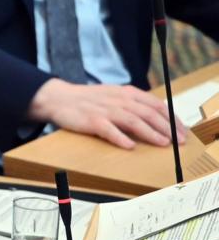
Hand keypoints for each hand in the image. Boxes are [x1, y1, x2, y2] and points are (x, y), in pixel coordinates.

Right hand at [28, 78, 187, 148]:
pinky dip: (120, 138)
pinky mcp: (91, 120)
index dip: (171, 118)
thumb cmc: (88, 100)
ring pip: (133, 121)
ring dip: (151, 133)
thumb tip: (156, 118)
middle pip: (148, 113)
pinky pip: (109, 130)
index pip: (155, 104)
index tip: (182, 131)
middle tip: (179, 141)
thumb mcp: (113, 95)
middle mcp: (118, 99)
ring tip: (163, 144)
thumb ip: (133, 103)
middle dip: (167, 128)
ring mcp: (105, 110)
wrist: (57, 98)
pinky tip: (130, 146)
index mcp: (125, 92)